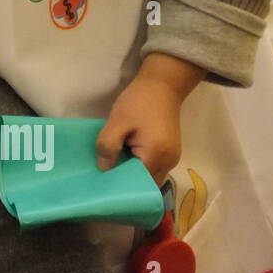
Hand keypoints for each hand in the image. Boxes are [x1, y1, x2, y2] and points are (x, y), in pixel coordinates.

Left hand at [95, 54, 204, 184]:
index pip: (137, 185)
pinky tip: (122, 160)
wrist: (162, 85)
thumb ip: (108, 146)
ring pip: (148, 177)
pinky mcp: (168, 152)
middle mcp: (168, 163)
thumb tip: (103, 169)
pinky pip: (152, 167)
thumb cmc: (139, 102)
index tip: (102, 186)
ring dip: (131, 175)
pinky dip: (138, 167)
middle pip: (145, 185)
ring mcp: (171, 158)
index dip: (120, 186)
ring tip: (111, 170)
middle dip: (125, 184)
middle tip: (103, 180)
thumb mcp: (117, 121)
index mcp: (156, 156)